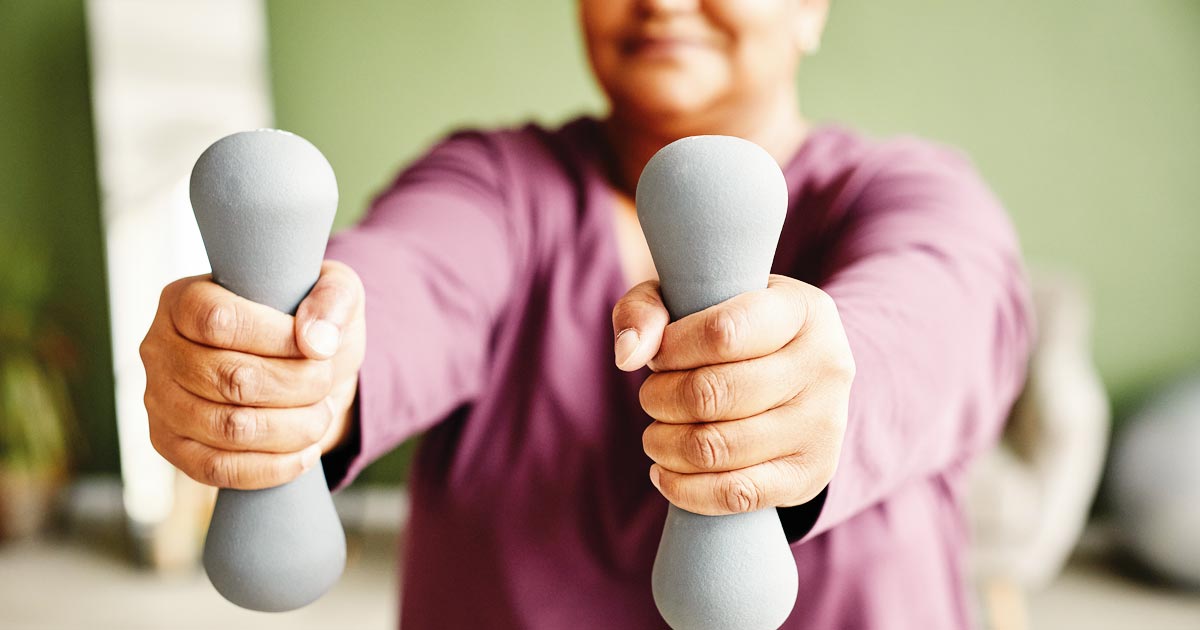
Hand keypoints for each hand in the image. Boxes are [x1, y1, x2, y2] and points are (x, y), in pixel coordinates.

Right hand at [140, 260, 365, 489]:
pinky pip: (217, 469)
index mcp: (184, 299)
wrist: (298, 372)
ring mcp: (159, 401)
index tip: (319, 348)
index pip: (218, 320)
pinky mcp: (170, 446)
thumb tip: (317, 341)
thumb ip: (332, 300)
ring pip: (227, 428)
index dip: (277, 339)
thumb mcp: (333, 292)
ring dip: (292, 428)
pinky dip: (272, 467)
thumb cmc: (308, 325)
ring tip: (321, 415)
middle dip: (296, 386)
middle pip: (228, 377)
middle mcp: (159, 349)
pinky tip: (305, 452)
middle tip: (325, 382)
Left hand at [612, 275, 853, 515]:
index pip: (723, 331)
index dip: (672, 349)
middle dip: (660, 398)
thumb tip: (628, 355)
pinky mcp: (811, 474)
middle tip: (652, 397)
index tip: (660, 356)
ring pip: (717, 447)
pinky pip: (736, 494)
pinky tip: (665, 472)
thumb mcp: (693, 298)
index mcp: (803, 310)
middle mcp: (826, 365)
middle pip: (712, 393)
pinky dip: (684, 489)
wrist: (797, 379)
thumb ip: (647, 309)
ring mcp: (823, 424)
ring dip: (664, 444)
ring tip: (656, 435)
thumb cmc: (733, 330)